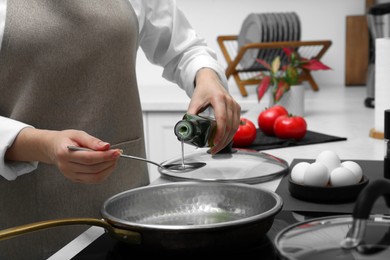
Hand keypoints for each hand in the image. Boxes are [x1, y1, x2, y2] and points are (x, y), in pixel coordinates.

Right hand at [5, 128, 120, 182]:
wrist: (54, 148)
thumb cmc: (66, 139)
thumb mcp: (78, 134)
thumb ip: (92, 141)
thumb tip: (106, 146)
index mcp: (64, 154)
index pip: (89, 158)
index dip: (105, 156)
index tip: (116, 152)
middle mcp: (66, 167)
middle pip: (93, 168)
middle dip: (109, 161)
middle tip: (117, 153)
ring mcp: (70, 175)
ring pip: (95, 177)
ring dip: (108, 168)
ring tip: (113, 159)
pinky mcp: (76, 179)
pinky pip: (93, 180)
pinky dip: (104, 173)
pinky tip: (108, 165)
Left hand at [188, 68, 240, 153]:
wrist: (210, 81)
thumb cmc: (203, 90)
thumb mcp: (194, 102)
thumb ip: (190, 115)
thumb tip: (186, 130)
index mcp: (219, 98)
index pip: (222, 119)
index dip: (219, 133)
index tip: (213, 142)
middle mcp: (230, 102)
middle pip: (230, 126)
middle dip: (222, 141)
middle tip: (213, 150)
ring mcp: (235, 106)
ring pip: (235, 128)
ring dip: (227, 140)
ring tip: (217, 147)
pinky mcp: (237, 109)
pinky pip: (236, 125)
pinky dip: (230, 135)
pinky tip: (222, 140)